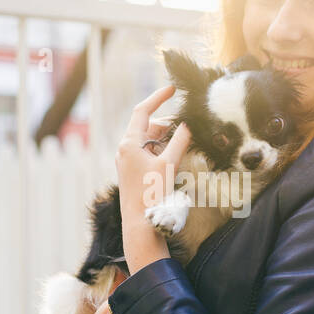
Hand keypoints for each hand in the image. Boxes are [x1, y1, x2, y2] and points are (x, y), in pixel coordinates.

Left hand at [116, 85, 191, 271]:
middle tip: (188, 122)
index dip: (158, 97)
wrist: (140, 224)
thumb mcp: (169, 164)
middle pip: (148, 126)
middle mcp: (124, 150)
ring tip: (186, 138)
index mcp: (129, 144)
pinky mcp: (132, 172)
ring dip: (166, 137)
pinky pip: (148, 152)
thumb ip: (179, 141)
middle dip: (168, 122)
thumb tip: (188, 124)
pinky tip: (176, 154)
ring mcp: (127, 161)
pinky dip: (162, 149)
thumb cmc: (152, 194)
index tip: (173, 89)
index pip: (143, 111)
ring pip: (149, 140)